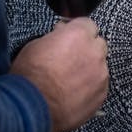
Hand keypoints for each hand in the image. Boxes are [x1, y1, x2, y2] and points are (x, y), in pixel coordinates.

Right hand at [10, 17, 107, 131]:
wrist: (32, 107)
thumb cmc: (30, 75)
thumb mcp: (36, 45)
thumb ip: (56, 37)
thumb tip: (61, 34)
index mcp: (79, 34)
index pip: (88, 24)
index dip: (77, 31)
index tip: (70, 38)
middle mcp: (94, 52)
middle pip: (98, 44)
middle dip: (87, 49)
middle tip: (71, 59)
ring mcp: (100, 74)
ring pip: (100, 66)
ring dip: (89, 69)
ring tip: (71, 80)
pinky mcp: (101, 94)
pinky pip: (100, 86)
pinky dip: (90, 87)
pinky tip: (75, 93)